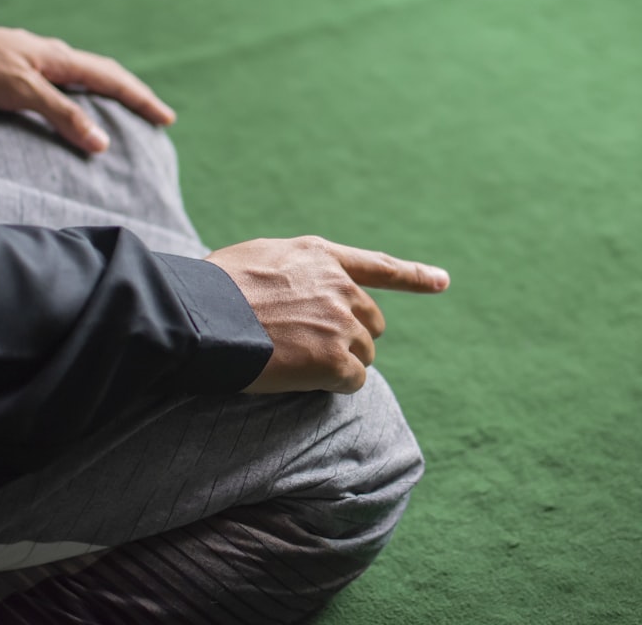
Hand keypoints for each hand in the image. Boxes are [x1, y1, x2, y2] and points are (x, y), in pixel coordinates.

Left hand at [0, 18, 174, 152]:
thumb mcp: (22, 92)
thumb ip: (63, 115)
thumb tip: (103, 142)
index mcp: (61, 58)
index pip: (114, 79)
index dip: (142, 99)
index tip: (166, 118)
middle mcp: (54, 57)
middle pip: (106, 75)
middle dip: (134, 95)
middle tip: (157, 116)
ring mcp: (37, 61)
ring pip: (86, 78)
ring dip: (111, 94)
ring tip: (126, 113)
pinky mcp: (20, 70)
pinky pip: (66, 83)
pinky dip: (85, 96)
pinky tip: (79, 106)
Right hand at [206, 236, 449, 393]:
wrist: (199, 316)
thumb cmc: (212, 290)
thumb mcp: (257, 259)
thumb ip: (291, 271)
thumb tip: (294, 290)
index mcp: (320, 256)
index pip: (378, 267)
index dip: (414, 276)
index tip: (442, 281)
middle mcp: (338, 285)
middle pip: (370, 323)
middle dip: (350, 338)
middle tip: (308, 348)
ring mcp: (340, 322)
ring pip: (363, 355)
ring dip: (338, 363)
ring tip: (295, 361)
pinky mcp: (334, 359)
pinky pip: (353, 381)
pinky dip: (334, 386)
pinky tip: (301, 378)